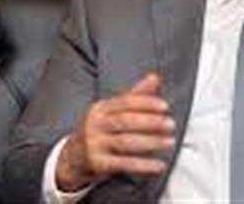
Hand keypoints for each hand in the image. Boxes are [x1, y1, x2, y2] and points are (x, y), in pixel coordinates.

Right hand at [56, 73, 175, 191]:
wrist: (72, 157)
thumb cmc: (100, 130)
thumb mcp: (113, 110)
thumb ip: (135, 95)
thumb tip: (155, 77)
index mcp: (101, 108)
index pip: (125, 102)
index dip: (146, 103)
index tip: (165, 106)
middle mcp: (95, 124)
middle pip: (125, 121)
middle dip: (150, 122)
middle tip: (171, 124)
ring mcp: (94, 144)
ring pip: (125, 142)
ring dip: (150, 142)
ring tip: (170, 142)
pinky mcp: (97, 164)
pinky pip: (123, 164)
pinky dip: (143, 165)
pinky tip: (159, 165)